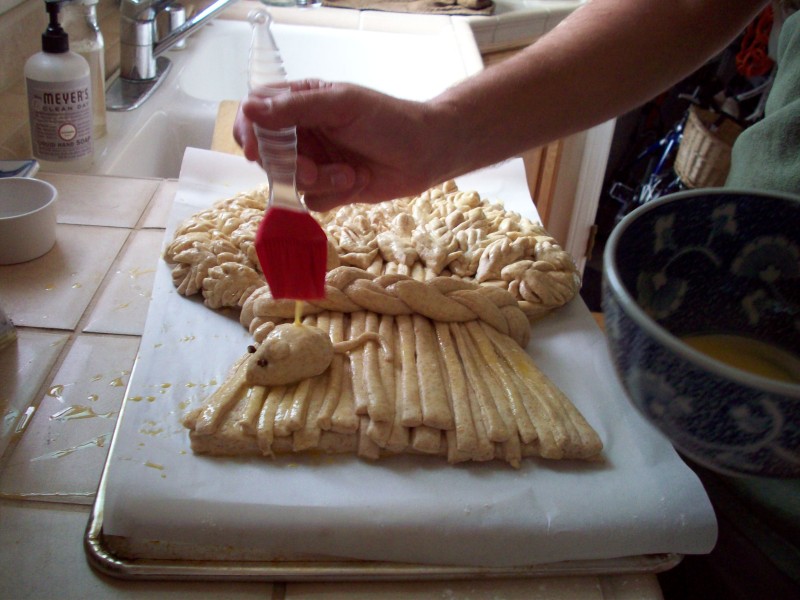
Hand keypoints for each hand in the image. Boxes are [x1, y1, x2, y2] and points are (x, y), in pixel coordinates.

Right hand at [234, 80, 447, 211]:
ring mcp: (314, 162)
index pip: (254, 115)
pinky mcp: (329, 189)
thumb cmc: (389, 120)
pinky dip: (335, 195)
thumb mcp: (342, 105)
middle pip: (268, 156)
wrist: (426, 153)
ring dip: (321, 182)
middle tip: (314, 171)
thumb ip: (295, 107)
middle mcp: (302, 133)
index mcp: (300, 103)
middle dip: (290, 167)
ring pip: (290, 183)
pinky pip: (312, 202)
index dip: (248, 133)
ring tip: (351, 173)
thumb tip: (248, 108)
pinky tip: (359, 181)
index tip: (255, 151)